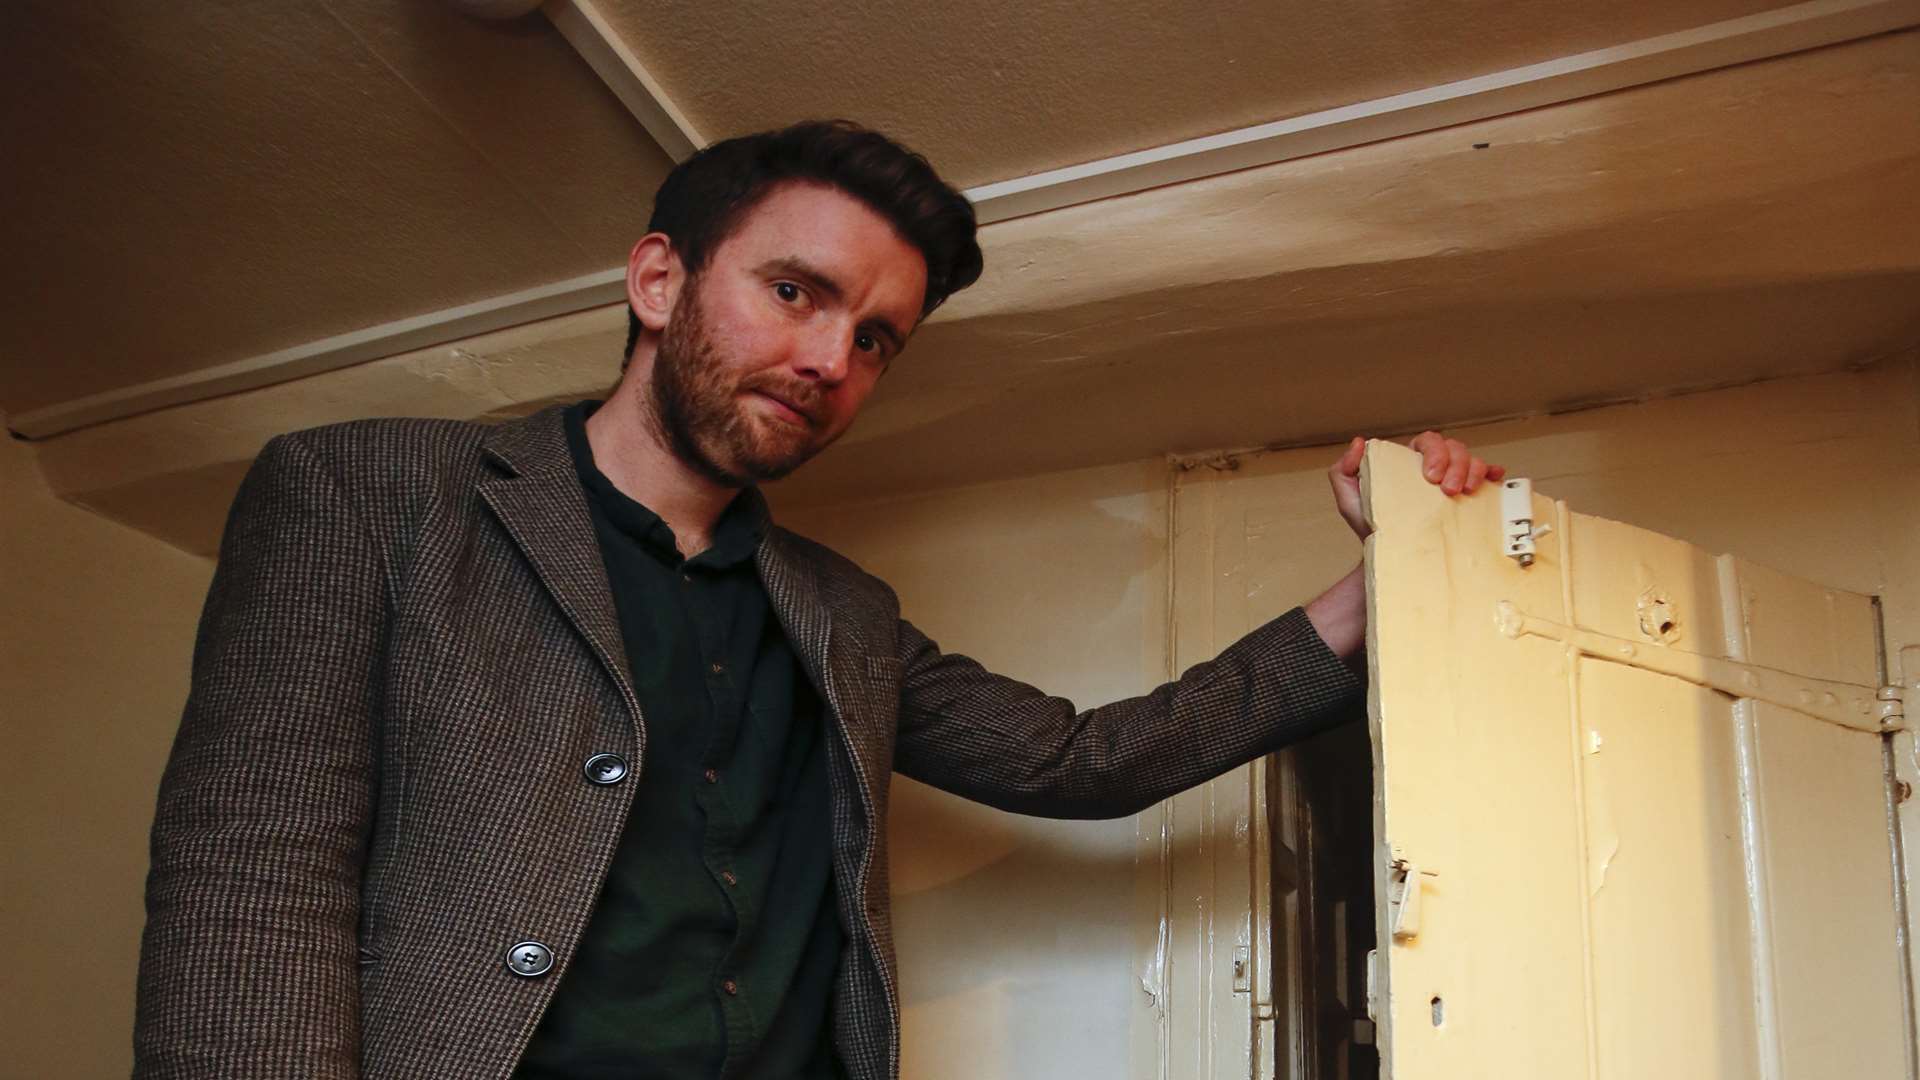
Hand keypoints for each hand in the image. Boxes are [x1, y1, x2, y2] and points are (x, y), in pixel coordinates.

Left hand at [1328, 431, 1505, 539]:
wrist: (1392, 556)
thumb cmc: (1372, 525)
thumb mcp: (1349, 499)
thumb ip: (1344, 471)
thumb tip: (1359, 443)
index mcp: (1409, 461)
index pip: (1428, 442)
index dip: (1435, 453)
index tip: (1431, 477)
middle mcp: (1435, 467)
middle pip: (1455, 448)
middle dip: (1456, 465)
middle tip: (1449, 490)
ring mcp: (1454, 481)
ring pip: (1473, 460)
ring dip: (1474, 471)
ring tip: (1466, 492)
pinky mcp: (1468, 499)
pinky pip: (1487, 479)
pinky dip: (1493, 474)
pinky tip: (1496, 478)